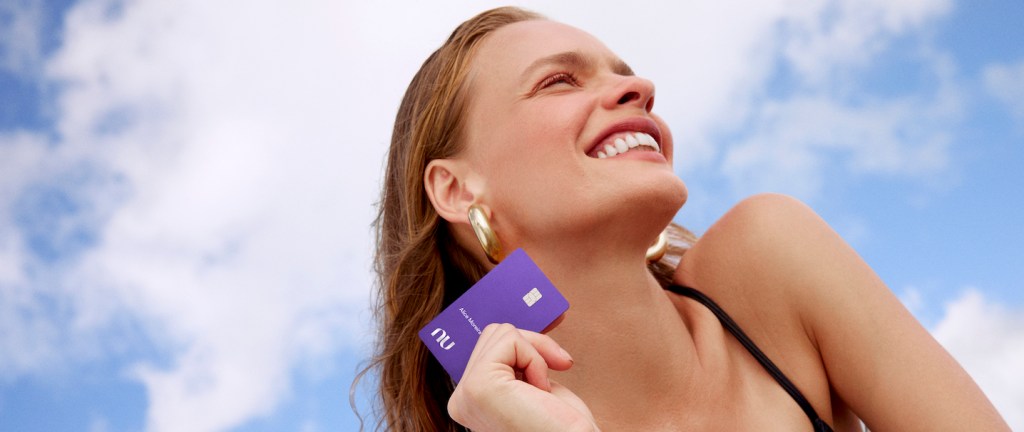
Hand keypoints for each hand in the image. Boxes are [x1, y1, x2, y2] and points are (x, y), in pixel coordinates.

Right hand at [447, 323, 598, 431]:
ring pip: (500, 332)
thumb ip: (518, 356)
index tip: (554, 319)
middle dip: (531, 346)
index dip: (519, 337)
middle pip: (492, 334)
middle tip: (556, 371)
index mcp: (470, 401)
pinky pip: (510, 340)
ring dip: (533, 355)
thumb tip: (519, 317)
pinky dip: (535, 358)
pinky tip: (539, 391)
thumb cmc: (561, 423)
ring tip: (541, 390)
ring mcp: (465, 394)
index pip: (486, 347)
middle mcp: (460, 400)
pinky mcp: (478, 384)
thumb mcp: (535, 381)